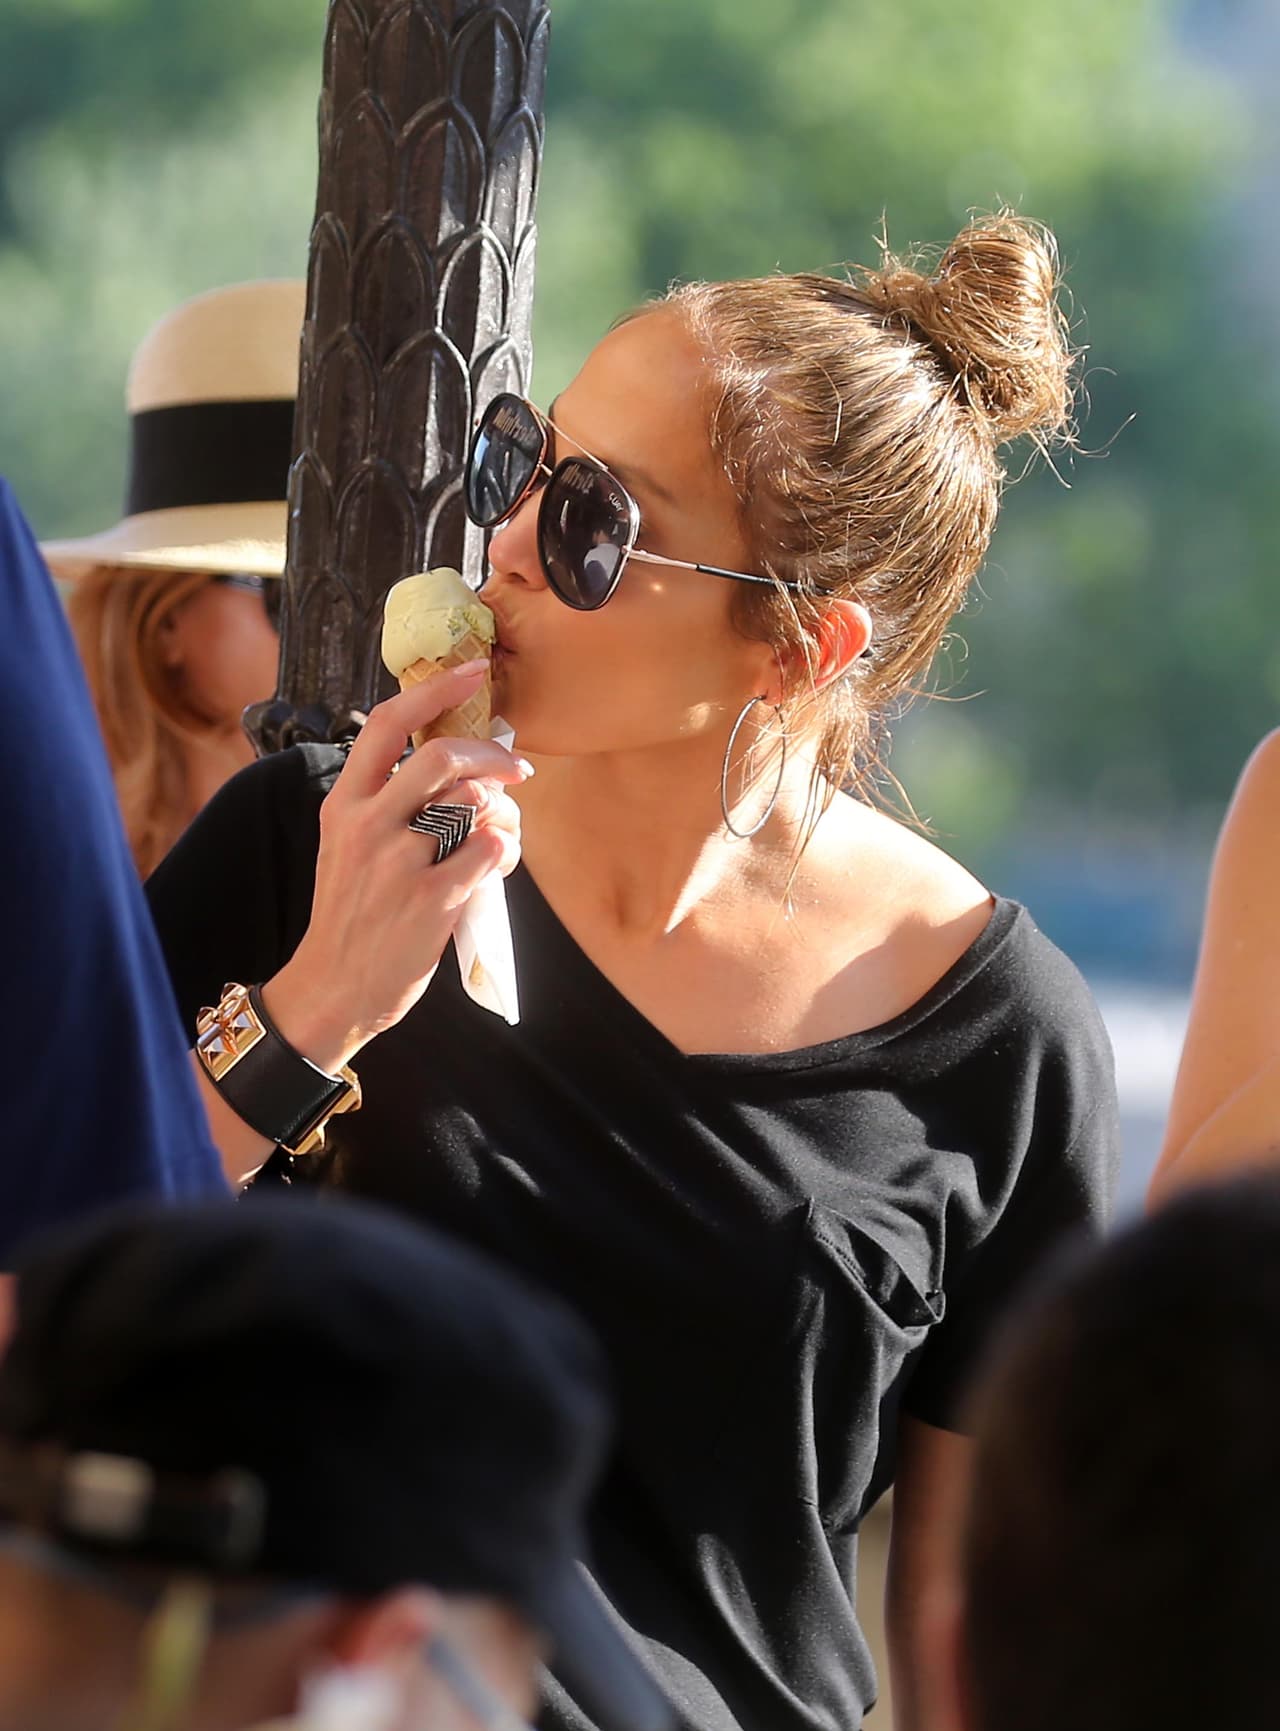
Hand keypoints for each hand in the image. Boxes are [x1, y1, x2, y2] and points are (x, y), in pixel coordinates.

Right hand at [263, 662, 528, 1069]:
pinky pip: (492, 849)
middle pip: (442, 756)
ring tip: (502, 833)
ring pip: (473, 803)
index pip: (386, 724)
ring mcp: (398, 863)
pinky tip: (500, 863)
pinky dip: (509, 848)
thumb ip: (387, 801)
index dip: (436, 688)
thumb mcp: (348, 845)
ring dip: (504, 812)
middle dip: (492, 755)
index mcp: (343, 803)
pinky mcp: (430, 900)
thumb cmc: (352, 914)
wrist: (334, 988)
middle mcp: (366, 825)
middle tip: (516, 771)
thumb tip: (459, 760)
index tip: (475, 670)